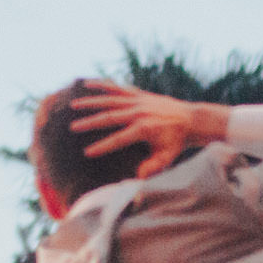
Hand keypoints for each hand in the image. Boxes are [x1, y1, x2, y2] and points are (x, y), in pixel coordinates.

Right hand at [65, 82, 228, 179]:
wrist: (189, 119)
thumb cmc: (176, 142)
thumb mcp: (167, 157)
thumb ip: (153, 167)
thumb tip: (139, 177)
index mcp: (145, 129)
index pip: (119, 139)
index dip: (103, 146)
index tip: (87, 153)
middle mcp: (139, 112)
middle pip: (110, 117)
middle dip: (90, 122)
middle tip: (72, 128)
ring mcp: (138, 101)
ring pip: (110, 100)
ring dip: (91, 102)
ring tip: (73, 106)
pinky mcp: (138, 94)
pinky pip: (117, 88)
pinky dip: (102, 86)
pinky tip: (86, 84)